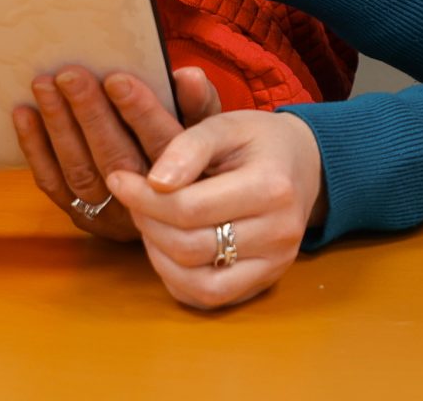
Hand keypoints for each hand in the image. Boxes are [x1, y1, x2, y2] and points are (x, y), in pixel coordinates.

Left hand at [14, 65, 220, 241]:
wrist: (181, 215)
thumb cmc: (192, 157)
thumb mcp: (207, 130)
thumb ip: (198, 102)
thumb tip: (188, 76)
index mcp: (182, 176)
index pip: (161, 142)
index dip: (139, 111)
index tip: (117, 78)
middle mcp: (147, 203)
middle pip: (115, 156)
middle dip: (89, 113)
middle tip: (70, 74)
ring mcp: (113, 214)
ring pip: (81, 171)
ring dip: (58, 126)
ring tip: (44, 85)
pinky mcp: (86, 217)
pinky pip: (54, 185)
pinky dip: (36, 149)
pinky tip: (24, 115)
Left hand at [105, 111, 325, 310]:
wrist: (303, 165)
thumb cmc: (258, 141)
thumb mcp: (225, 125)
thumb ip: (189, 146)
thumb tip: (155, 182)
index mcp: (271, 188)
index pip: (190, 208)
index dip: (144, 198)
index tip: (119, 179)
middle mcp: (280, 234)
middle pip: (190, 247)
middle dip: (148, 224)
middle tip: (133, 199)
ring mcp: (274, 265)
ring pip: (198, 282)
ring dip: (159, 255)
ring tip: (150, 223)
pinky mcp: (264, 283)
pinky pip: (209, 297)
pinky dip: (177, 278)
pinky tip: (167, 248)